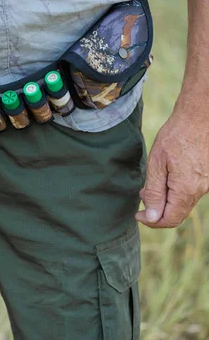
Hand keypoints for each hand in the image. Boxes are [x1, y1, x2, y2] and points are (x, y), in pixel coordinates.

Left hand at [136, 108, 208, 227]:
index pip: (170, 219)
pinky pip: (190, 192)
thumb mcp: (157, 164)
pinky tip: (165, 177)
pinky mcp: (207, 176)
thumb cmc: (175, 137)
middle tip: (142, 196)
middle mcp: (200, 190)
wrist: (198, 117)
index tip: (138, 214)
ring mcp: (206, 184)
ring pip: (183, 203)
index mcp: (186, 190)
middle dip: (157, 210)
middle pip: (177, 213)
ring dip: (166, 200)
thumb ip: (155, 192)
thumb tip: (152, 216)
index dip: (152, 221)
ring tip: (151, 185)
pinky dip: (175, 191)